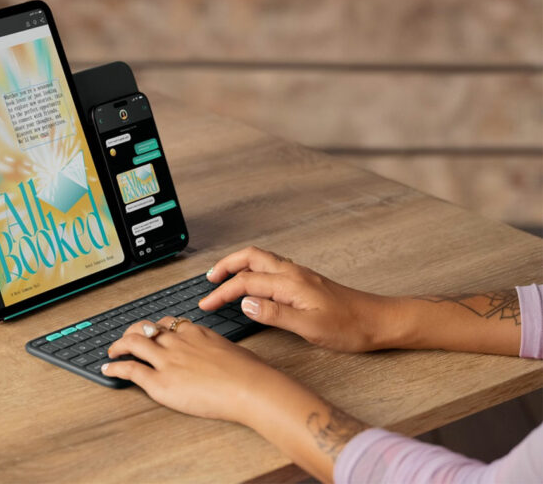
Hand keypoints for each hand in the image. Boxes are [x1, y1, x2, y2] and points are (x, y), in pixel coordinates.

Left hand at [102, 316, 277, 423]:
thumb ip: (218, 350)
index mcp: (195, 332)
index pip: (167, 324)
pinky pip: (131, 370)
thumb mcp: (232, 350)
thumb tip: (221, 356)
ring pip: (133, 343)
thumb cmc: (249, 372)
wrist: (249, 387)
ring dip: (118, 346)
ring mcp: (167, 360)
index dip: (155, 328)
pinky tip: (108, 370)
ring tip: (112, 352)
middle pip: (145, 328)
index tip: (151, 332)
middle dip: (132, 332)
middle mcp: (178, 341)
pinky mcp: (161, 382)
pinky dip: (115, 369)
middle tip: (126, 339)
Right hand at [198, 246, 399, 351]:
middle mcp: (293, 272)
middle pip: (250, 258)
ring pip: (261, 259)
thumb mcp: (309, 326)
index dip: (222, 292)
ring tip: (223, 277)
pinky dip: (254, 269)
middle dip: (226, 266)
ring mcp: (300, 274)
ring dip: (239, 264)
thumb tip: (245, 303)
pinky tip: (253, 281)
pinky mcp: (305, 281)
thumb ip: (275, 313)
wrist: (379, 321)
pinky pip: (272, 266)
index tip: (206, 304)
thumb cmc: (350, 326)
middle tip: (209, 280)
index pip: (245, 282)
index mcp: (290, 282)